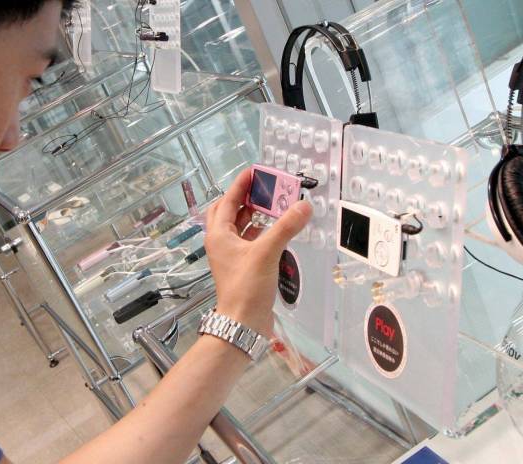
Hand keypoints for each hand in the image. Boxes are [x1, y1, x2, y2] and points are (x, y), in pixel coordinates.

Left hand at [204, 169, 311, 336]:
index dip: (241, 185)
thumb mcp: (266, 252)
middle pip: (229, 212)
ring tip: (273, 205)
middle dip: (245, 198)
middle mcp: (222, 243)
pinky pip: (250, 242)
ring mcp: (231, 256)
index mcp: (219, 235)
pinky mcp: (243, 267)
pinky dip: (261, 232)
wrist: (243, 323)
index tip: (254, 172)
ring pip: (240, 227)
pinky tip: (276, 230)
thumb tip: (303, 206)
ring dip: (254, 215)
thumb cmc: (246, 288)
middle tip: (263, 188)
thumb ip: (285, 227)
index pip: (227, 200)